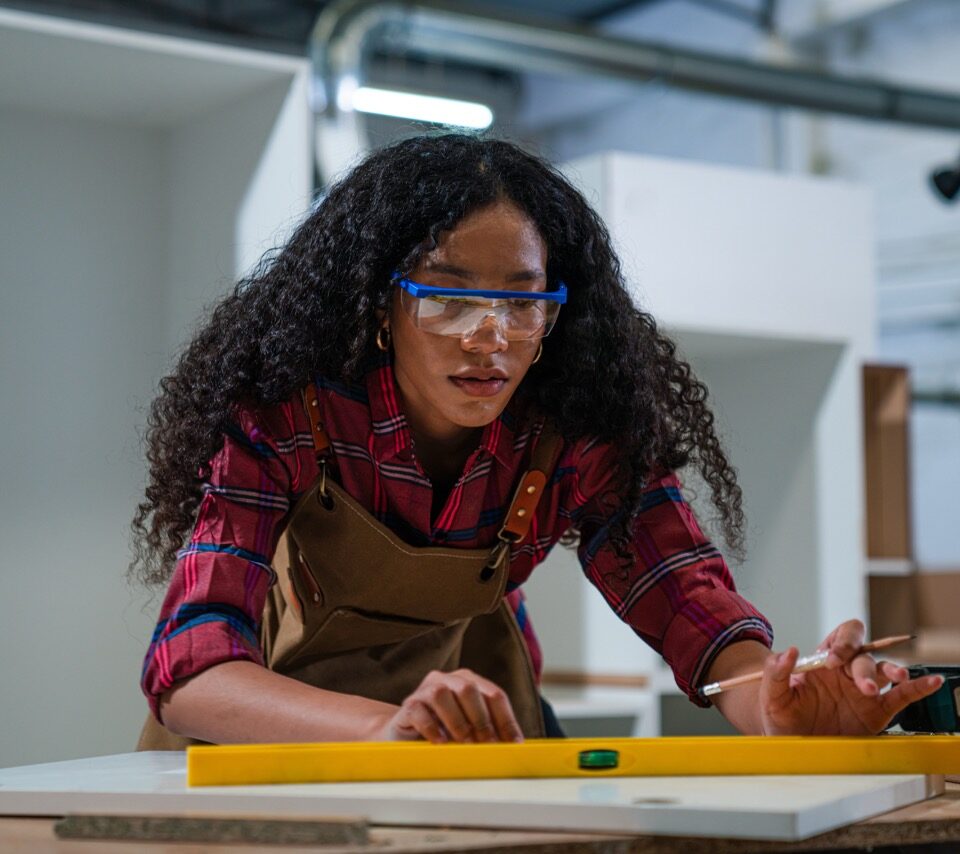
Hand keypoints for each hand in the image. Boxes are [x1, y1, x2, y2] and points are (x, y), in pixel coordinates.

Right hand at [372, 668, 523, 743]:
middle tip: (488, 746)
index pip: (494, 694)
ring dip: (457, 722)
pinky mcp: (409, 705)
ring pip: (443, 694)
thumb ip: (489, 732)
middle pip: (470, 689)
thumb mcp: (470, 730)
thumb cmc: (443, 733)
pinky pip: (420, 711)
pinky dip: (432, 728)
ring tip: (464, 744)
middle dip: (482, 720)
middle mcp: (449, 680)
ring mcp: (426, 690)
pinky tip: (440, 743)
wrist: (405, 736)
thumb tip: (514, 748)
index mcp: (469, 682)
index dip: (506, 719)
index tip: (514, 744)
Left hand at [759, 619, 943, 734]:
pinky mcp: (878, 711)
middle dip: (863, 668)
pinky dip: (918, 687)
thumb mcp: (772, 697)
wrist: (793, 745)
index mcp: (823, 662)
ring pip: (883, 670)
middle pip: (863, 655)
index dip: (842, 642)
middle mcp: (846, 672)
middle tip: (862, 686)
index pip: (840, 638)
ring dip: (892, 670)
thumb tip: (788, 651)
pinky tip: (931, 681)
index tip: (833, 659)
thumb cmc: (782, 717)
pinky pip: (901, 695)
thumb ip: (776, 673)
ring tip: (898, 677)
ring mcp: (863, 690)